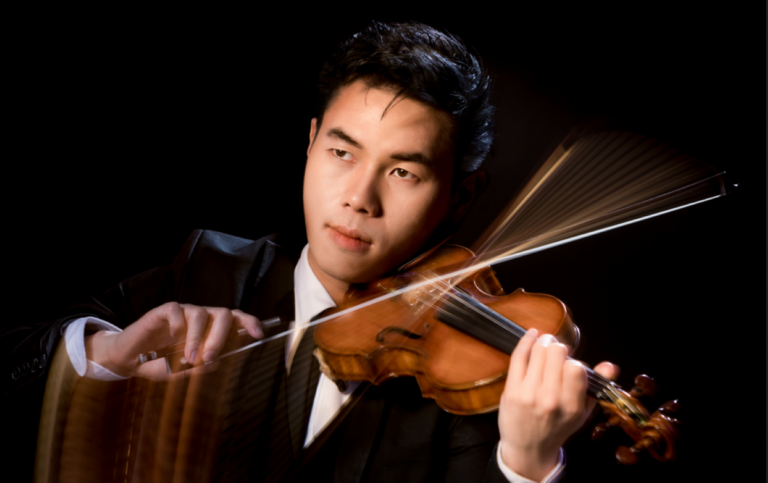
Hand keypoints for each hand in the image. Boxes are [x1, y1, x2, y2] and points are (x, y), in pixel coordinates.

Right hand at [84, 302, 262, 379]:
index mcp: (211, 330)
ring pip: (200, 313)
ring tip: (188, 358)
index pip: (236, 320)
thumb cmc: (160, 364)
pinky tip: (170, 337)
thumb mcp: (181, 371)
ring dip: (196, 338)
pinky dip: (177, 326)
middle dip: (220, 336)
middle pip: (223, 314)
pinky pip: (177, 310)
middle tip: (209, 357)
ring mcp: (184, 312)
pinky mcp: (165, 310)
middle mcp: (202, 318)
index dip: (249, 323)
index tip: (258, 335)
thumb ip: (199, 368)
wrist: (129, 360)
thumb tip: (216, 363)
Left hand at [498, 328, 616, 480]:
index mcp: (571, 406)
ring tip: (545, 342)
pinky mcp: (511, 390)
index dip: (573, 360)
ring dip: (543, 341)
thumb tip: (610, 365)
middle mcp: (550, 400)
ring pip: (538, 352)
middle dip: (558, 347)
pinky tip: (531, 335)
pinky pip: (518, 357)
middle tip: (556, 349)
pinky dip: (526, 341)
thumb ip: (596, 388)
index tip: (569, 362)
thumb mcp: (582, 413)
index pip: (576, 368)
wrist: (528, 448)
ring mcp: (528, 394)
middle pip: (556, 354)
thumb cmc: (557, 428)